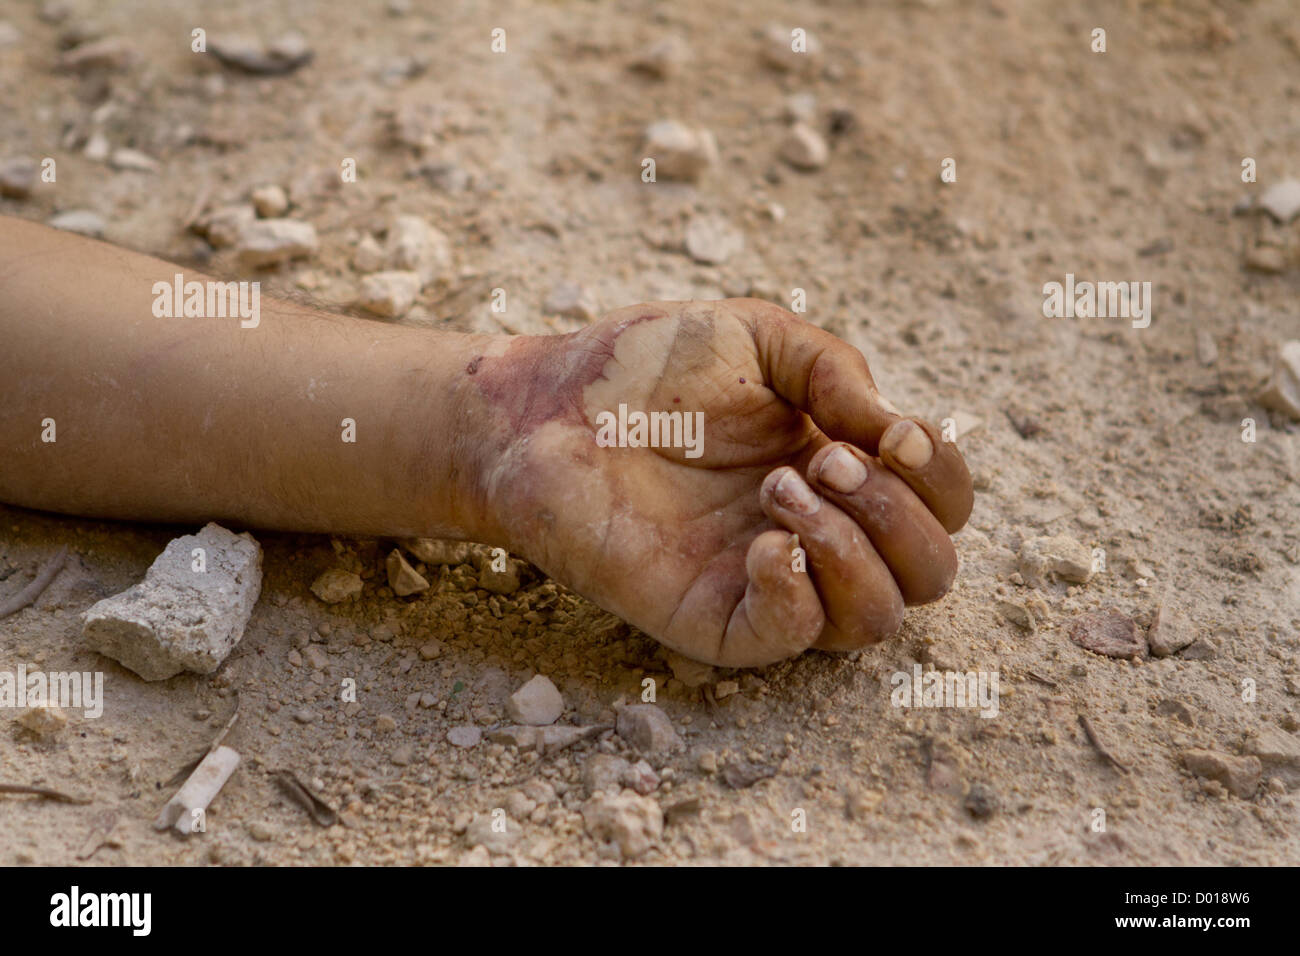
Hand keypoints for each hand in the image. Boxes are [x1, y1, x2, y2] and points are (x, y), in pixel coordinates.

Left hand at [466, 298, 972, 666]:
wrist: (545, 407)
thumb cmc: (645, 367)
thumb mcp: (758, 339)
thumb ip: (836, 372)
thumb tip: (899, 432)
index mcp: (840, 467)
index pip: (942, 504)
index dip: (940, 474)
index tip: (893, 431)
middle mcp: (819, 534)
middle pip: (930, 572)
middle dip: (897, 513)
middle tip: (820, 458)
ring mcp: (767, 582)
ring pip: (876, 618)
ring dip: (852, 549)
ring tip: (779, 489)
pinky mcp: (711, 619)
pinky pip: (790, 639)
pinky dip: (798, 594)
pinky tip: (763, 542)